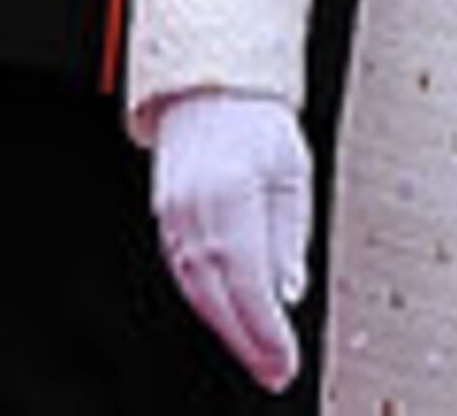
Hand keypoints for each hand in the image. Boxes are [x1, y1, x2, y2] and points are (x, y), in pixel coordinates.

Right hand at [148, 88, 309, 391]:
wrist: (209, 85)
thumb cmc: (254, 120)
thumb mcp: (291, 173)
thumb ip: (289, 236)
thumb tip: (288, 289)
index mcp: (229, 196)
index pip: (249, 282)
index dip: (265, 330)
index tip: (284, 359)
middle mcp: (194, 207)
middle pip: (216, 294)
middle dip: (246, 342)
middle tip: (274, 370)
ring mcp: (173, 211)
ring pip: (194, 287)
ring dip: (224, 327)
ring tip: (253, 352)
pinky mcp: (165, 214)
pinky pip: (182, 269)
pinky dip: (204, 300)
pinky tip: (224, 316)